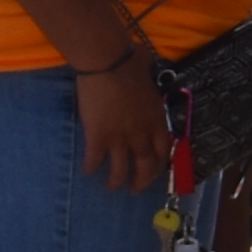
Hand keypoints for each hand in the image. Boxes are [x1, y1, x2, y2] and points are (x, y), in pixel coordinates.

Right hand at [73, 52, 169, 193]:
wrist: (109, 62)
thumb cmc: (131, 63)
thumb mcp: (151, 81)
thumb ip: (151, 91)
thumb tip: (149, 79)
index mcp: (156, 120)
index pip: (163, 151)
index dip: (159, 166)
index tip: (154, 172)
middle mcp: (141, 134)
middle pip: (145, 166)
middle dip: (141, 182)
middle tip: (135, 190)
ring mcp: (119, 138)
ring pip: (120, 170)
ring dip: (116, 182)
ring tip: (112, 187)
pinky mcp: (98, 137)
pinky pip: (94, 160)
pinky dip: (91, 168)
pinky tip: (88, 171)